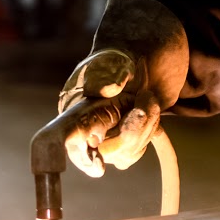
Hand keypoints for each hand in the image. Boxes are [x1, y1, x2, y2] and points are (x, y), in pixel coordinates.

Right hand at [53, 0, 189, 178]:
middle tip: (146, 100)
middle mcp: (85, 127)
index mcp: (74, 109)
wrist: (145, 53)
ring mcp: (106, 136)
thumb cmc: (120, 55)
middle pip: (104, 151)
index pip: (70, 139)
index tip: (98, 165)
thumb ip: (109, 72)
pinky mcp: (125, 140)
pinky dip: (149, 131)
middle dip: (131, 131)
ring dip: (145, 126)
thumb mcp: (114, 59)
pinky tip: (150, 109)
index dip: (82, 155)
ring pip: (125, 153)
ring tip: (148, 97)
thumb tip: (106, 88)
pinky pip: (135, 150)